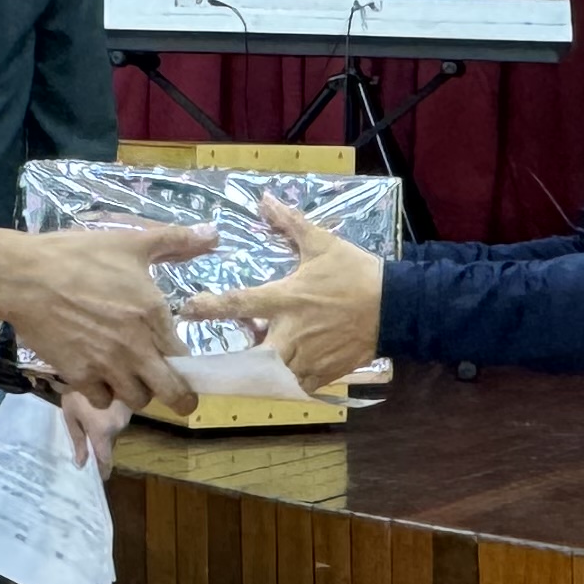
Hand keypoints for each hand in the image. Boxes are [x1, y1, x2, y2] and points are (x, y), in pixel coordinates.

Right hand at [0, 224, 204, 414]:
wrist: (24, 277)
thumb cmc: (78, 256)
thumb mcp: (130, 242)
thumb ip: (176, 241)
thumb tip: (214, 234)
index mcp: (153, 315)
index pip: (184, 358)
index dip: (188, 367)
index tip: (185, 366)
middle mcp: (135, 348)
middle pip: (169, 393)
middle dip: (178, 398)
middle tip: (177, 395)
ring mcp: (106, 366)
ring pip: (136, 399)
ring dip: (137, 391)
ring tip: (132, 377)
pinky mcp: (78, 376)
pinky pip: (102, 399)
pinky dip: (104, 393)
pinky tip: (100, 376)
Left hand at [55, 392, 133, 470]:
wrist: (88, 367)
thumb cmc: (74, 393)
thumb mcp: (71, 417)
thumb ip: (78, 441)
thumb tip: (81, 463)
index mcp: (102, 430)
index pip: (105, 457)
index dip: (104, 469)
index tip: (103, 477)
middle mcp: (117, 426)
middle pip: (110, 443)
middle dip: (101, 445)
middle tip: (91, 440)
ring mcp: (126, 415)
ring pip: (115, 431)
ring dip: (107, 431)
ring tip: (96, 421)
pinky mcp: (130, 406)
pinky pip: (120, 420)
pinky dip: (112, 420)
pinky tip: (103, 411)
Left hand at [182, 194, 385, 392]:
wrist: (397, 307)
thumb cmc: (356, 273)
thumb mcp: (323, 244)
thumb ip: (290, 224)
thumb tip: (265, 199)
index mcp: (286, 299)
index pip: (238, 304)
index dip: (208, 307)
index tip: (186, 310)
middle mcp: (291, 332)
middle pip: (249, 352)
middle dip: (238, 352)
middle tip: (231, 347)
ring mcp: (307, 357)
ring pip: (270, 373)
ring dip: (261, 367)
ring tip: (260, 356)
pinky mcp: (323, 373)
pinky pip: (294, 385)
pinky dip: (286, 380)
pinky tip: (285, 369)